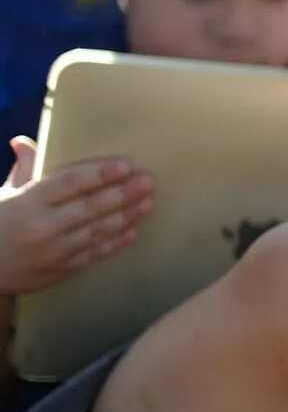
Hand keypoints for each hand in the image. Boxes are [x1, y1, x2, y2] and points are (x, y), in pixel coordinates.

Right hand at [0, 137, 154, 293]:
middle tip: (148, 181)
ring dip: (126, 217)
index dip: (99, 174)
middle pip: (90, 208)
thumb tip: (24, 141)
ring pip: (96, 232)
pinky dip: (114, 243)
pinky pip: (93, 254)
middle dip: (122, 194)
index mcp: (27, 202)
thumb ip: (24, 168)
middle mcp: (42, 227)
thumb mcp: (4, 194)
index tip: (126, 165)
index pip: (69, 183)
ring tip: (149, 202)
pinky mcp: (60, 270)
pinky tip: (133, 230)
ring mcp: (53, 251)